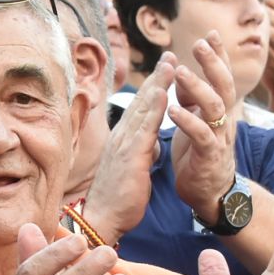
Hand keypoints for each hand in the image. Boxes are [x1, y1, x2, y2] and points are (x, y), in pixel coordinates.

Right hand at [81, 59, 173, 245]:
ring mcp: (124, 145)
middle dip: (157, 77)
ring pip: (143, 108)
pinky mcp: (130, 156)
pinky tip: (163, 93)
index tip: (166, 68)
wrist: (103, 219)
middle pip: (142, 101)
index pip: (141, 108)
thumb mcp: (133, 169)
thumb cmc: (117, 198)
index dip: (153, 87)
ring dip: (157, 84)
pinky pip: (145, 127)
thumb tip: (150, 143)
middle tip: (170, 55)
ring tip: (170, 64)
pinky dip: (154, 108)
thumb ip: (142, 151)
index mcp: (123, 140)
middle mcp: (121, 137)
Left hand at [166, 35, 241, 225]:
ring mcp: (219, 137)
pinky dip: (188, 121)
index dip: (217, 56)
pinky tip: (174, 110)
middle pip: (223, 85)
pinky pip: (202, 135)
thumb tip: (182, 74)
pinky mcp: (210, 155)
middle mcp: (223, 120)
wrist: (209, 193)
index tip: (210, 34)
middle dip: (213, 63)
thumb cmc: (198, 155)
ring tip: (181, 73)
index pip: (221, 77)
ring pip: (215, 107)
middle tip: (200, 43)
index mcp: (218, 110)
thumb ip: (191, 99)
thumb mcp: (194, 121)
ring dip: (198, 88)